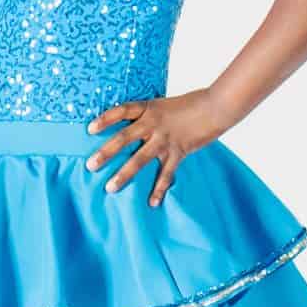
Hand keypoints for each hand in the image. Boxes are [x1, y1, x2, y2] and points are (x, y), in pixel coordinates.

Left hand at [87, 90, 227, 203]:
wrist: (216, 107)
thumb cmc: (192, 104)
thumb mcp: (164, 105)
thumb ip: (149, 116)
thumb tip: (135, 129)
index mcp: (148, 108)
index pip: (121, 110)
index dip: (105, 119)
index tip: (89, 129)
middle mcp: (153, 124)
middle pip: (124, 138)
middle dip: (106, 153)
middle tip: (90, 166)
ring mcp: (165, 139)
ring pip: (140, 159)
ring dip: (124, 174)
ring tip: (110, 188)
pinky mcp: (179, 151)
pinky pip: (166, 174)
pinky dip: (159, 189)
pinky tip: (152, 203)